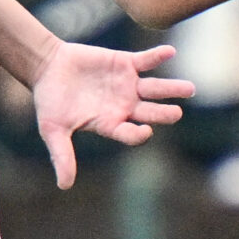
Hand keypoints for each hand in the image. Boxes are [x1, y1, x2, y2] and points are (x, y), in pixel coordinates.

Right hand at [31, 39, 194, 189]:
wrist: (47, 68)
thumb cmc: (50, 102)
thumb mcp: (53, 131)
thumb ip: (62, 155)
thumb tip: (64, 186)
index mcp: (110, 124)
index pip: (130, 133)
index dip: (138, 134)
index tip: (145, 131)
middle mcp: (124, 106)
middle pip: (149, 112)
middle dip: (163, 113)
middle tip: (177, 113)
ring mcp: (127, 85)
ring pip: (155, 89)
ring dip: (171, 89)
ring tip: (190, 89)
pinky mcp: (125, 63)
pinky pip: (146, 61)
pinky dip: (157, 56)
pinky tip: (170, 53)